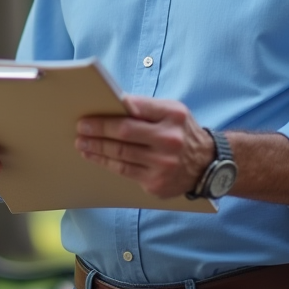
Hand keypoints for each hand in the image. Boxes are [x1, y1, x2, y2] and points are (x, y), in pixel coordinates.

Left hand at [75, 95, 214, 198]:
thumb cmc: (182, 132)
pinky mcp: (157, 184)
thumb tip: (113, 104)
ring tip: (82, 144)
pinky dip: (107, 163)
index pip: (135, 110)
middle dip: (98, 131)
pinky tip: (95, 157)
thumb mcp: (173, 111)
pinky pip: (125, 172)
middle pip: (125, 135)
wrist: (207, 165)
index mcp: (173, 116)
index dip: (109, 114)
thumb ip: (147, 107)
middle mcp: (170, 140)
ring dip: (97, 149)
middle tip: (80, 129)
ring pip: (121, 155)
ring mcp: (163, 165)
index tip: (89, 116)